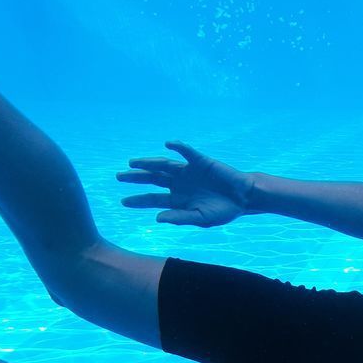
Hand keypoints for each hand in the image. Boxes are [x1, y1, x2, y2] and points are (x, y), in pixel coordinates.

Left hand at [118, 141, 254, 226]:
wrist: (243, 198)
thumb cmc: (223, 211)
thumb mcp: (200, 219)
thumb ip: (179, 217)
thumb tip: (157, 218)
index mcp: (177, 199)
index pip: (153, 199)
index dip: (138, 200)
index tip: (123, 201)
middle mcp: (179, 184)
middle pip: (152, 179)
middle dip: (136, 178)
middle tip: (119, 177)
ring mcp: (188, 171)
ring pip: (163, 165)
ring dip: (148, 163)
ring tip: (133, 162)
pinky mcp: (200, 161)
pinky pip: (186, 152)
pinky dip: (178, 147)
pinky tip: (168, 144)